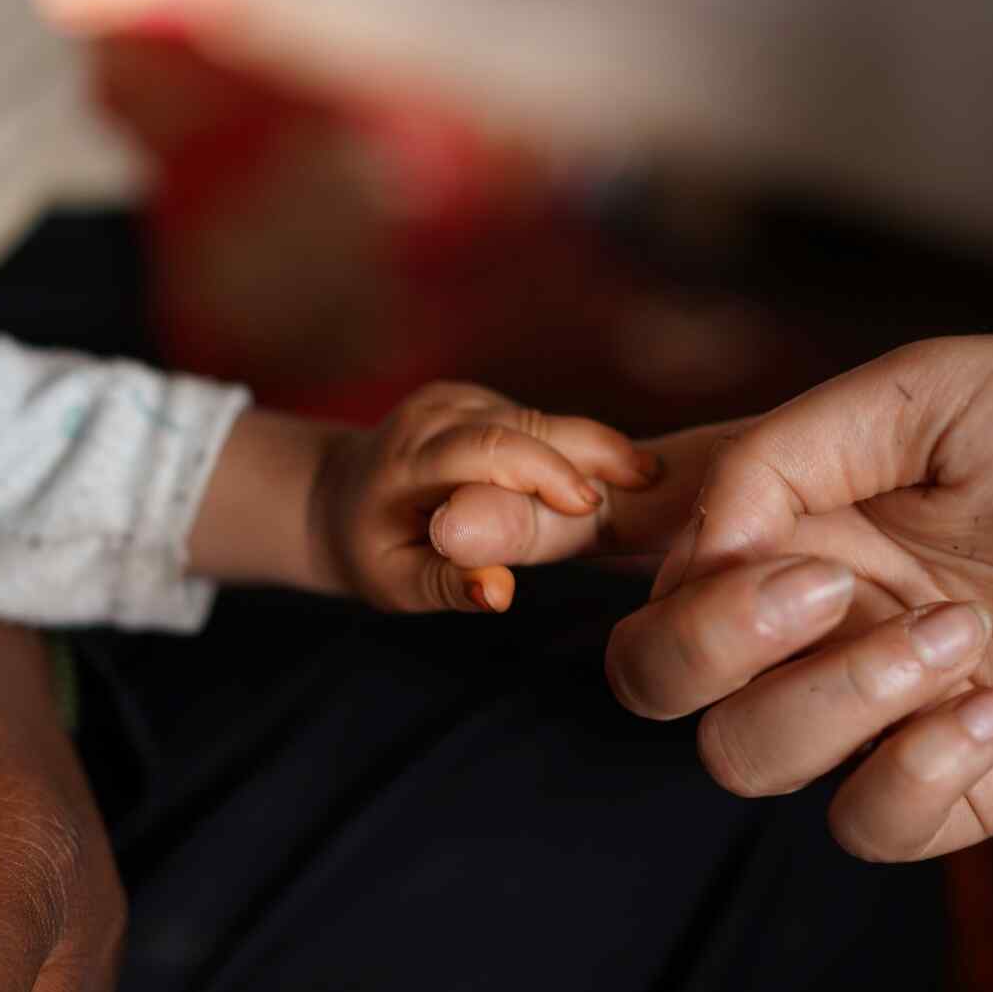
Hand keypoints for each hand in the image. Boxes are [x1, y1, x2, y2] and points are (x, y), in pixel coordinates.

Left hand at [312, 381, 658, 612]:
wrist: (338, 497)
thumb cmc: (372, 551)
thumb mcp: (398, 585)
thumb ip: (448, 584)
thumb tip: (499, 595)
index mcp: (407, 462)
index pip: (486, 449)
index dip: (546, 470)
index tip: (593, 504)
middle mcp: (432, 416)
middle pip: (526, 422)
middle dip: (592, 448)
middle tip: (654, 480)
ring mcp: (453, 398)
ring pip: (539, 418)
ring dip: (591, 448)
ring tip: (646, 478)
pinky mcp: (473, 397)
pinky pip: (534, 419)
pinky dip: (572, 446)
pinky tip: (609, 472)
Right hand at [435, 337, 992, 860]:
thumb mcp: (928, 391)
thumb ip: (780, 456)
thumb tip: (691, 539)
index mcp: (786, 510)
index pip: (626, 533)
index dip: (528, 530)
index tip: (457, 525)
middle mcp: (801, 611)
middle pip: (655, 674)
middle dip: (713, 639)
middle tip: (822, 584)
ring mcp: (862, 704)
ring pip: (740, 757)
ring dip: (837, 698)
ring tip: (956, 634)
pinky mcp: (940, 785)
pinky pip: (858, 825)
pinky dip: (916, 768)